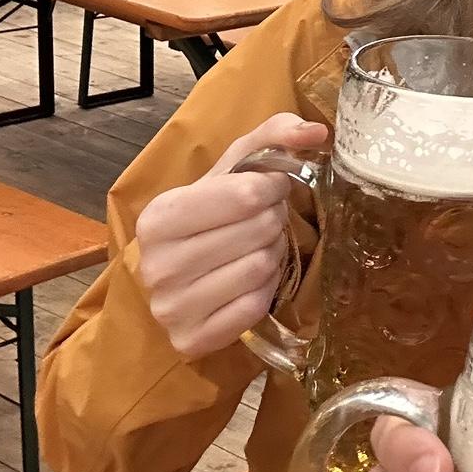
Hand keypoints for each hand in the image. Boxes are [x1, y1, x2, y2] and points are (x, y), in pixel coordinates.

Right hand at [135, 114, 328, 357]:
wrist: (180, 279)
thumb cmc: (211, 217)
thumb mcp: (233, 170)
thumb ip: (272, 137)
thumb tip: (316, 131)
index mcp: (159, 216)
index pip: (246, 194)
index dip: (273, 187)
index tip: (272, 188)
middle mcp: (156, 264)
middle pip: (258, 231)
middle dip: (273, 221)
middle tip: (266, 222)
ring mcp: (169, 307)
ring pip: (259, 269)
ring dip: (272, 255)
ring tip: (257, 248)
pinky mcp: (189, 340)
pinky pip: (254, 307)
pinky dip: (265, 292)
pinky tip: (251, 281)